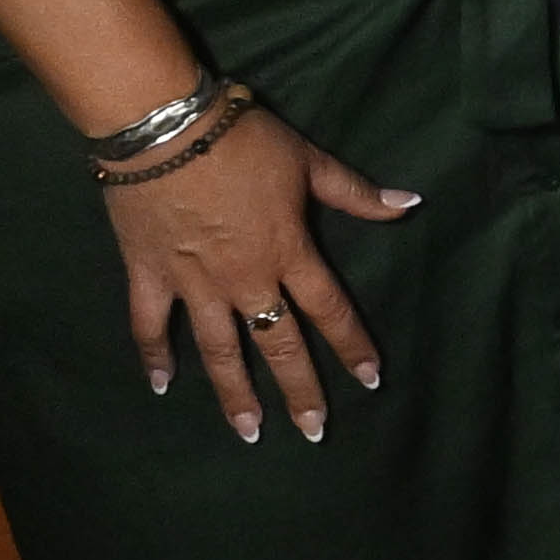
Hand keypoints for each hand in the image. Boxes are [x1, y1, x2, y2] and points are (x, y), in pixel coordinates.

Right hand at [106, 98, 409, 448]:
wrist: (163, 128)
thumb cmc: (242, 140)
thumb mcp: (308, 161)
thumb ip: (356, 193)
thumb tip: (410, 205)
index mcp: (288, 254)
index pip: (331, 310)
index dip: (353, 346)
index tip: (371, 381)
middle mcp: (245, 280)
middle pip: (279, 345)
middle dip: (300, 391)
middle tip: (313, 431)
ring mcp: (193, 283)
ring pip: (218, 350)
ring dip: (234, 393)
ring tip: (249, 431)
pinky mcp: (148, 275)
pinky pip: (149, 325)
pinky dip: (153, 355)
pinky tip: (160, 386)